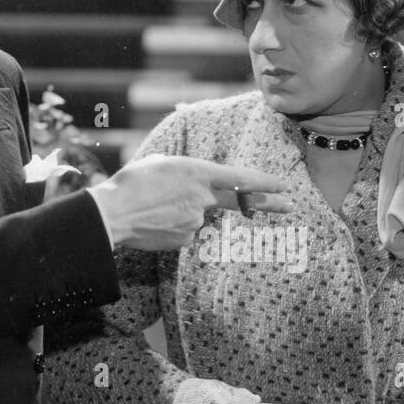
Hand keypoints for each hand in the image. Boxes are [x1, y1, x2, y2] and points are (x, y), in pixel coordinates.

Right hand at [88, 155, 292, 250]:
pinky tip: (154, 221)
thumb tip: (190, 184)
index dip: (265, 182)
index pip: (241, 178)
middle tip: (291, 205)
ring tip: (155, 206)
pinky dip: (173, 226)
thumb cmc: (131, 183)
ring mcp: (196, 222)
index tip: (285, 185)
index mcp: (198, 172)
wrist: (112, 215)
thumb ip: (184, 172)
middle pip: (242, 200)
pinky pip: (184, 230)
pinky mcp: (184, 240)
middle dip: (269, 202)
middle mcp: (203, 198)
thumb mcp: (160, 163)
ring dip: (182, 211)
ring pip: (197, 215)